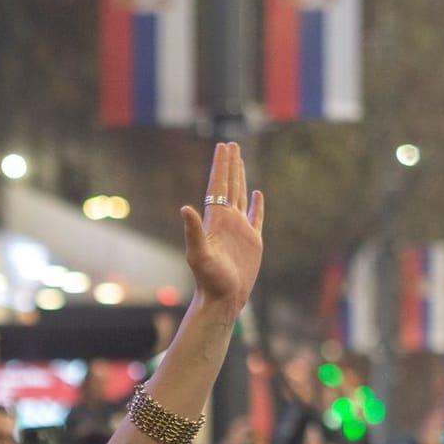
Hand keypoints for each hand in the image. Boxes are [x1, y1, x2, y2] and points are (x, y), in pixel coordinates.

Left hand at [180, 142, 264, 312]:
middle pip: (229, 186)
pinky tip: (258, 193)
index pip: (219, 185)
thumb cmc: (209, 280)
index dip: (221, 165)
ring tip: (240, 160)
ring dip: (241, 178)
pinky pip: (257, 217)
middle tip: (231, 145)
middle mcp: (227, 220)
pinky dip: (258, 204)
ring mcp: (240, 230)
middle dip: (230, 165)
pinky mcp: (252, 241)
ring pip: (241, 196)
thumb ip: (193, 231)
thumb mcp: (198, 254)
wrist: (223, 299)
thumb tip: (184, 208)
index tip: (223, 146)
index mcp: (216, 219)